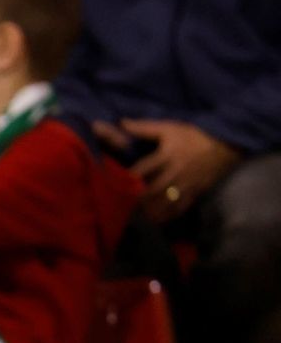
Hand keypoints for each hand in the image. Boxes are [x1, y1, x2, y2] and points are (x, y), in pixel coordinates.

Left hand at [119, 118, 239, 222]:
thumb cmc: (194, 135)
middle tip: (126, 203)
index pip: (143, 168)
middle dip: (139, 198)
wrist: (226, 143)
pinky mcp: (197, 191)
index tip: (117, 183)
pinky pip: (181, 207)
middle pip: (153, 189)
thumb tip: (122, 123)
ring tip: (139, 215)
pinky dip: (169, 215)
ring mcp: (187, 183)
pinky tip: (158, 219)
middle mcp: (176, 170)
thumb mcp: (170, 127)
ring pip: (166, 201)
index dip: (129, 177)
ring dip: (151, 210)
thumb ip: (144, 128)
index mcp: (167, 154)